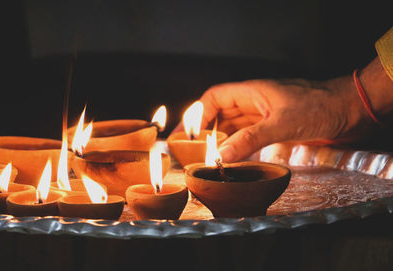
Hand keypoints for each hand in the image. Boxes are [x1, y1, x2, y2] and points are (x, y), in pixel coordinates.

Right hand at [172, 77, 366, 161]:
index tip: (189, 134)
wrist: (350, 110)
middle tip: (192, 151)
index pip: (214, 98)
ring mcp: (263, 117)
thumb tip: (221, 155)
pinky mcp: (274, 130)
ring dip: (221, 142)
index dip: (199, 114)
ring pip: (233, 128)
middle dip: (206, 131)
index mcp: (251, 92)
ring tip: (207, 159)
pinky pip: (248, 138)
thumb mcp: (282, 123)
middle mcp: (254, 104)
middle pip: (220, 115)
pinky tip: (231, 160)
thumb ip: (250, 139)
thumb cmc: (319, 107)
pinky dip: (237, 148)